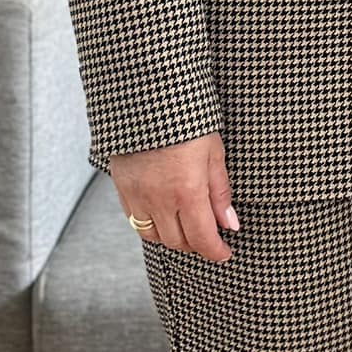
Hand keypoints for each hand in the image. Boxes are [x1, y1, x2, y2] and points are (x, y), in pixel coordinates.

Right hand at [110, 132, 238, 262]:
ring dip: (173, 237)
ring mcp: (137, 196)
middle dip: (196, 243)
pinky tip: (163, 213)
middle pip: (178, 242)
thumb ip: (220, 192)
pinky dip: (151, 224)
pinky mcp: (122, 189)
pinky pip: (135, 220)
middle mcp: (159, 200)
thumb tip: (230, 224)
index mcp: (187, 192)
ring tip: (187, 224)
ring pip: (154, 236)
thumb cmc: (188, 120)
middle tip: (209, 234)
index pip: (202, 239)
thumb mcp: (214, 151)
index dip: (216, 251)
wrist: (147, 98)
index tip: (225, 253)